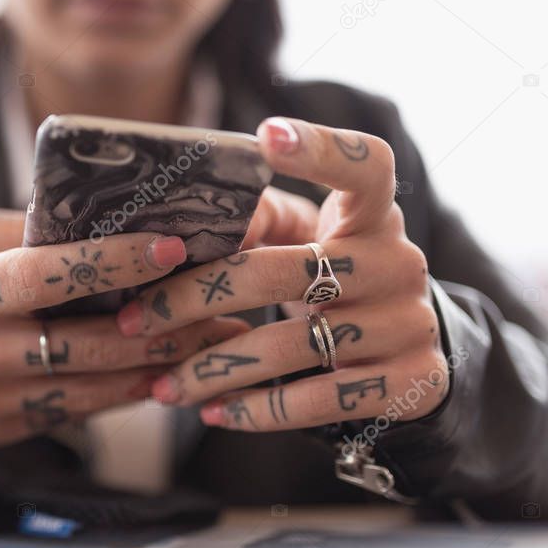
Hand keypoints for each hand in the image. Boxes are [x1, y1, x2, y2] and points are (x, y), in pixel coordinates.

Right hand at [0, 205, 248, 447]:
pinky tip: (170, 369)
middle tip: (222, 301)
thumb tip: (94, 219)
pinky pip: (79, 413)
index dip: (111, 263)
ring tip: (217, 338)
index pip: (44, 278)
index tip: (170, 246)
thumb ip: (15, 231)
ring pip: (92, 388)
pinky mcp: (2, 429)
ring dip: (161, 365)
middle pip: (85, 345)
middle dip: (163, 324)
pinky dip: (128, 391)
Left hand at [114, 117, 447, 432]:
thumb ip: (255, 226)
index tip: (266, 134)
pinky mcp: (411, 381)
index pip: (365, 165)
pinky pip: (320, 400)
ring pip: (292, 345)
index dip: (321, 148)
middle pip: (286, 270)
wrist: (407, 352)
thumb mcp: (306, 243)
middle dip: (195, 298)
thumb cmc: (332, 281)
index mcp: (373, 214)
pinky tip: (213, 412)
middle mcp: (399, 262)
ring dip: (213, 368)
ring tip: (162, 386)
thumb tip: (173, 236)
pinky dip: (258, 411)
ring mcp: (409, 324)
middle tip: (135, 319)